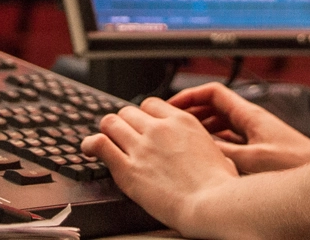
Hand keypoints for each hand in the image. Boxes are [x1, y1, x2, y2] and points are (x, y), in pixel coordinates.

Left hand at [82, 98, 239, 234]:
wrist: (211, 204)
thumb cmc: (220, 186)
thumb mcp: (219, 154)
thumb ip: (205, 147)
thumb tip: (210, 155)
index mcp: (182, 121)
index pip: (151, 104)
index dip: (144, 116)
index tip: (141, 125)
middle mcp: (159, 129)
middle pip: (128, 111)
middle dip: (125, 123)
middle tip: (124, 136)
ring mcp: (141, 147)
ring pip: (111, 122)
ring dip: (108, 131)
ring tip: (106, 140)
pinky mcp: (127, 169)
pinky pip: (99, 145)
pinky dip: (90, 144)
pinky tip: (89, 149)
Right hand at [169, 82, 309, 173]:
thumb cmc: (296, 163)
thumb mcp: (252, 159)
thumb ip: (224, 150)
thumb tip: (198, 145)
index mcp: (249, 114)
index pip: (213, 92)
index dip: (190, 95)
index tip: (172, 104)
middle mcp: (252, 120)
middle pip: (214, 107)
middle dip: (192, 111)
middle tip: (171, 121)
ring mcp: (256, 133)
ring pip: (221, 123)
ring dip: (203, 127)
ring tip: (184, 137)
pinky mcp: (260, 147)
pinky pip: (231, 138)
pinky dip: (216, 142)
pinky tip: (208, 154)